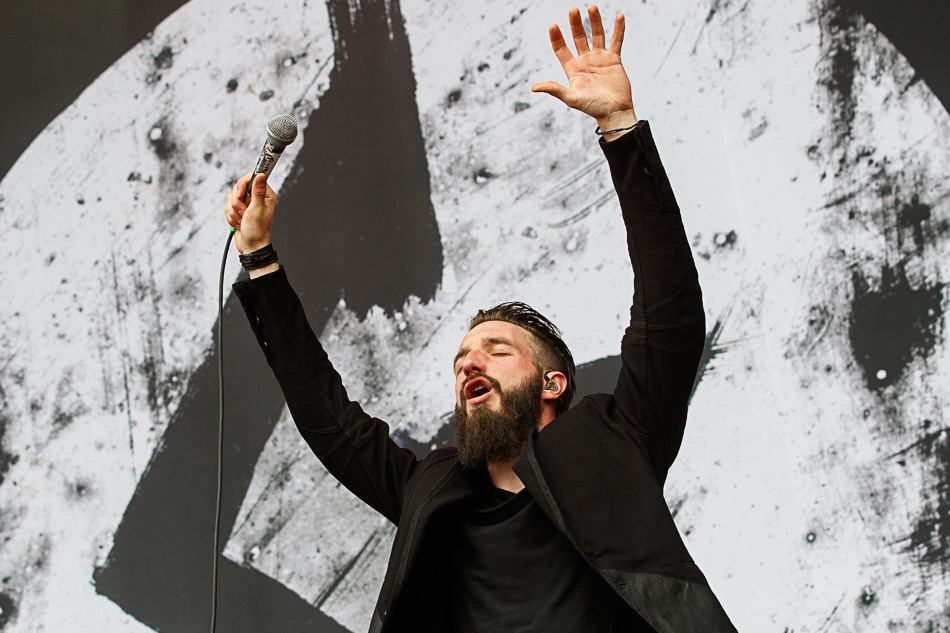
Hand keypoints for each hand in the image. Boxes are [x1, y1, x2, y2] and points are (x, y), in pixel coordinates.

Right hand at [224, 172, 276, 253]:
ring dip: (234, 211)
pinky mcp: (239, 209)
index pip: (251, 177)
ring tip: (242, 220)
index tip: (240, 195)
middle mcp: (256, 197)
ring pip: (231, 198)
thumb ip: (257, 191)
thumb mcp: (257, 209)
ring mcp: (247, 203)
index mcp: (265, 195)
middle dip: (237, 202)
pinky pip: (227, 206)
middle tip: (244, 212)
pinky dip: (231, 216)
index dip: (242, 185)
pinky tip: (239, 223)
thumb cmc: (257, 230)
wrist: (251, 246)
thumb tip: (261, 174)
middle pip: (238, 187)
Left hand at [532, 5, 636, 135]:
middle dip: (575, 24)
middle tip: (573, 10)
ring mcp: (600, 59)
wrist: (614, 112)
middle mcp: (585, 61)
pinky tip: (619, 16)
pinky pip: (616, 41)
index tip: (553, 26)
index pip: (561, 49)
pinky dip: (618, 29)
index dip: (557, 38)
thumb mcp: (571, 98)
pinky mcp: (614, 59)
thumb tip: (534, 87)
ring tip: (591, 7)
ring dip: (595, 21)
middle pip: (578, 37)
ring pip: (597, 35)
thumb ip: (555, 90)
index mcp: (572, 69)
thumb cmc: (592, 108)